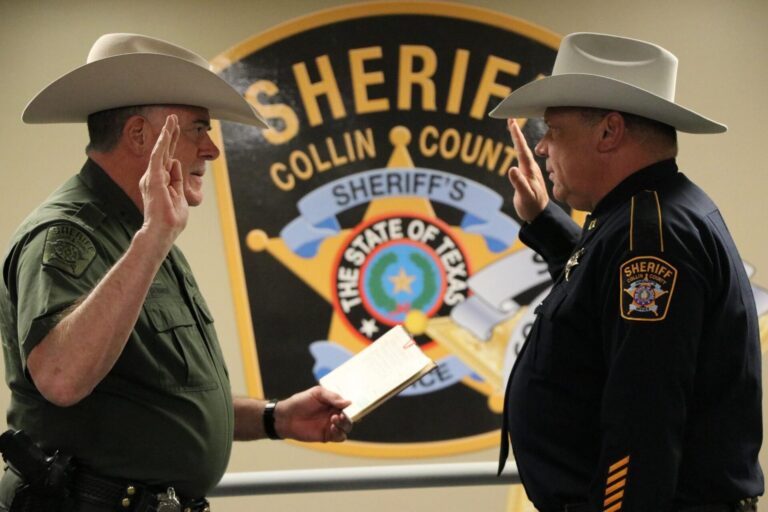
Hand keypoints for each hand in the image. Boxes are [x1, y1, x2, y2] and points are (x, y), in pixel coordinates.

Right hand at [138, 114, 187, 250]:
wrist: (163, 231)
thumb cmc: (171, 219)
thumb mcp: (179, 196)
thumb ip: (177, 180)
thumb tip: (175, 163)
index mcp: (161, 181)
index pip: (168, 159)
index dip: (172, 144)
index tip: (176, 130)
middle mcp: (154, 177)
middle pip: (164, 151)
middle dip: (169, 134)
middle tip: (173, 117)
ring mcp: (153, 177)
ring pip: (161, 150)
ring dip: (167, 133)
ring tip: (172, 119)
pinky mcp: (154, 178)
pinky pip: (158, 157)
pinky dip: (163, 143)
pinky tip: (166, 132)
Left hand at [275, 386, 351, 442]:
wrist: (286, 417)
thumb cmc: (300, 402)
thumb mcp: (317, 393)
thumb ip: (332, 397)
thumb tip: (349, 402)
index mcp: (333, 403)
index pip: (348, 405)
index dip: (352, 406)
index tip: (350, 406)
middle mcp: (334, 414)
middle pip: (350, 418)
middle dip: (348, 417)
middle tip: (339, 415)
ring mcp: (331, 425)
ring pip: (346, 428)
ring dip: (344, 425)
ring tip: (334, 420)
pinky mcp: (326, 436)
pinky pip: (339, 437)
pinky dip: (339, 434)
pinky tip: (332, 428)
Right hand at [506, 118, 548, 221]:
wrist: (539, 214)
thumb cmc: (532, 206)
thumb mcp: (526, 196)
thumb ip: (519, 183)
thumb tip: (511, 169)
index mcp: (530, 170)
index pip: (522, 150)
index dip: (517, 136)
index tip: (512, 123)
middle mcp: (530, 168)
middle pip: (522, 147)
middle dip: (516, 133)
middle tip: (511, 119)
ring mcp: (529, 171)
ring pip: (522, 151)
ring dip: (517, 139)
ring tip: (513, 127)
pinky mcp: (526, 175)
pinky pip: (521, 158)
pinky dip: (517, 149)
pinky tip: (516, 147)